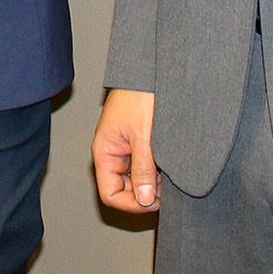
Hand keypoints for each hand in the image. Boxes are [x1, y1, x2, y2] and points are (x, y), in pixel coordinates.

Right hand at [92, 88, 159, 212]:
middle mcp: (111, 152)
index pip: (110, 194)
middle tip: (166, 188)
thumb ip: (143, 169)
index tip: (153, 202)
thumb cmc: (140, 95)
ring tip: (168, 173)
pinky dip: (155, 170)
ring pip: (135, 178)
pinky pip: (142, 165)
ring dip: (151, 181)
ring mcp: (124, 147)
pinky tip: (168, 164)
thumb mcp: (144, 136)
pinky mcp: (137, 141)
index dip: (131, 204)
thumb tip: (143, 199)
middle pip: (123, 189)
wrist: (148, 69)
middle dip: (144, 193)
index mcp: (104, 152)